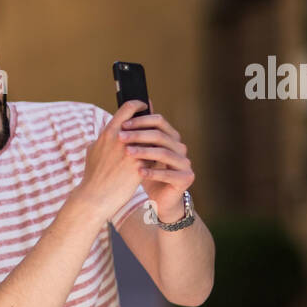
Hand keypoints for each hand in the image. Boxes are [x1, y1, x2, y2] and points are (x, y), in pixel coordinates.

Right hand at [80, 100, 147, 220]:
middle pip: (144, 122)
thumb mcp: (92, 151)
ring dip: (154, 141)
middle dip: (151, 123)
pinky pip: (153, 157)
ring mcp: (131, 152)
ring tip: (156, 145)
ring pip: (151, 139)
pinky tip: (156, 163)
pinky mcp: (139, 166)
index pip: (128, 108)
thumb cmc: (93, 175)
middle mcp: (121, 139)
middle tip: (156, 124)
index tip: (144, 106)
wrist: (96, 196)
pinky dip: (155, 158)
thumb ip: (102, 138)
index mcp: (108, 132)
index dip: (138, 104)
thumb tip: (107, 132)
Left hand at [118, 100, 194, 221]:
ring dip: (144, 152)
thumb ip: (139, 132)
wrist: (159, 200)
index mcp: (171, 138)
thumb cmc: (147, 174)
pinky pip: (169, 174)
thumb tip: (135, 105)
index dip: (141, 121)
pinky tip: (138, 172)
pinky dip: (153, 172)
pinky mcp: (186, 178)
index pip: (159, 121)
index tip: (122, 124)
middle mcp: (180, 148)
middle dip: (138, 135)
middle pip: (160, 136)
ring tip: (127, 153)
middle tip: (120, 137)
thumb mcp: (141, 152)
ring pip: (164, 153)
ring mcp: (185, 163)